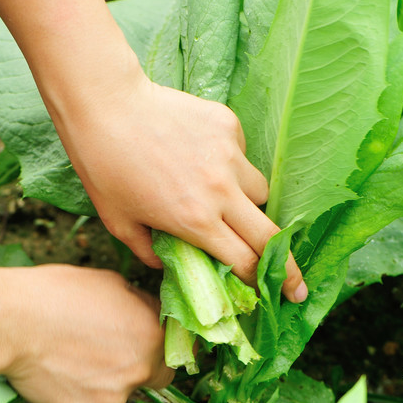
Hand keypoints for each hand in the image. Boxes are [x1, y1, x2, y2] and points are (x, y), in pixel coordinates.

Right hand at [1, 265, 173, 402]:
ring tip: (70, 358)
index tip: (145, 344)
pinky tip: (58, 375)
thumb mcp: (111, 283)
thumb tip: (150, 314)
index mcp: (152, 336)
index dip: (159, 348)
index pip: (174, 352)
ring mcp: (113, 399)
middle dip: (135, 368)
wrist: (12, 322)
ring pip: (117, 394)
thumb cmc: (58, 294)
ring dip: (103, 382)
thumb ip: (141, 305)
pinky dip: (77, 397)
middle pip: (151, 378)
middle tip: (104, 351)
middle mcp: (139, 372)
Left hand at [62, 73, 306, 302]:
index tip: (280, 296)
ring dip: (251, 204)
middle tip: (298, 285)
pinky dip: (230, 163)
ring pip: (261, 190)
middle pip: (270, 235)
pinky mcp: (228, 125)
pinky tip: (200, 155)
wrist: (107, 107)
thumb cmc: (104, 168)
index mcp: (195, 221)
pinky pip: (242, 154)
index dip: (264, 283)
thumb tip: (169, 266)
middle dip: (288, 266)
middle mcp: (220, 191)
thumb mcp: (119, 222)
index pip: (246, 261)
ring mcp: (229, 155)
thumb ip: (149, 252)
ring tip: (224, 198)